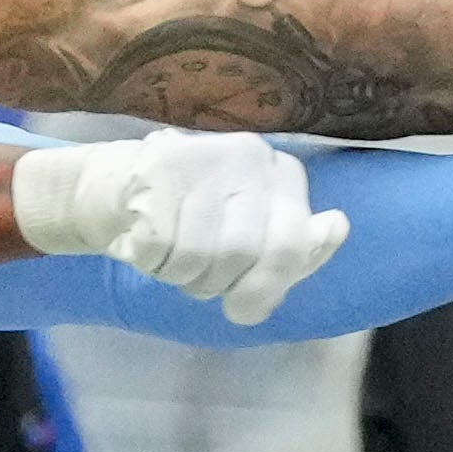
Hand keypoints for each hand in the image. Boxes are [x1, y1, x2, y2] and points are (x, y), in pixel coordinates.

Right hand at [10, 128, 347, 323]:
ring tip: (169, 253)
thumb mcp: (252, 236)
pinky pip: (159, 249)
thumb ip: (298, 245)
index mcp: (280, 173)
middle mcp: (249, 156)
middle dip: (215, 284)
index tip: (238, 295)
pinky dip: (147, 261)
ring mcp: (203, 158)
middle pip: (243, 256)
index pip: (293, 247)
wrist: (115, 188)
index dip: (263, 288)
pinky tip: (143, 241)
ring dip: (178, 274)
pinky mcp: (156, 169)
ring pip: (198, 255)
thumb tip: (336, 228)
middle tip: (197, 277)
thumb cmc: (191, 221)